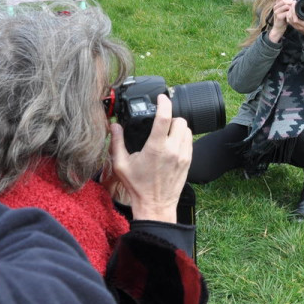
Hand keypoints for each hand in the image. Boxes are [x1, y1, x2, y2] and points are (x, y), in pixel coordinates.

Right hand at [107, 94, 191, 222]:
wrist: (155, 205)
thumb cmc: (138, 187)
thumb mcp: (121, 165)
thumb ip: (116, 142)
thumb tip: (113, 126)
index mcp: (156, 147)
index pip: (165, 116)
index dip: (164, 102)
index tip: (161, 97)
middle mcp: (172, 149)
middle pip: (179, 120)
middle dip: (171, 116)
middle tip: (161, 121)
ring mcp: (183, 155)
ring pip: (187, 129)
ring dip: (178, 126)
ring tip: (167, 131)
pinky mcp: (188, 161)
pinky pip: (190, 141)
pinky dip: (183, 137)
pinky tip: (173, 142)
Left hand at [269, 0, 303, 43]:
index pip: (295, 18)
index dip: (293, 10)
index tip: (295, 3)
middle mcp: (298, 26)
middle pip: (290, 17)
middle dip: (290, 9)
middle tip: (293, 3)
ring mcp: (296, 26)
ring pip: (288, 19)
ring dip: (289, 12)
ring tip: (292, 6)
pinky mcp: (294, 26)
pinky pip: (289, 20)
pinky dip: (288, 15)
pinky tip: (291, 11)